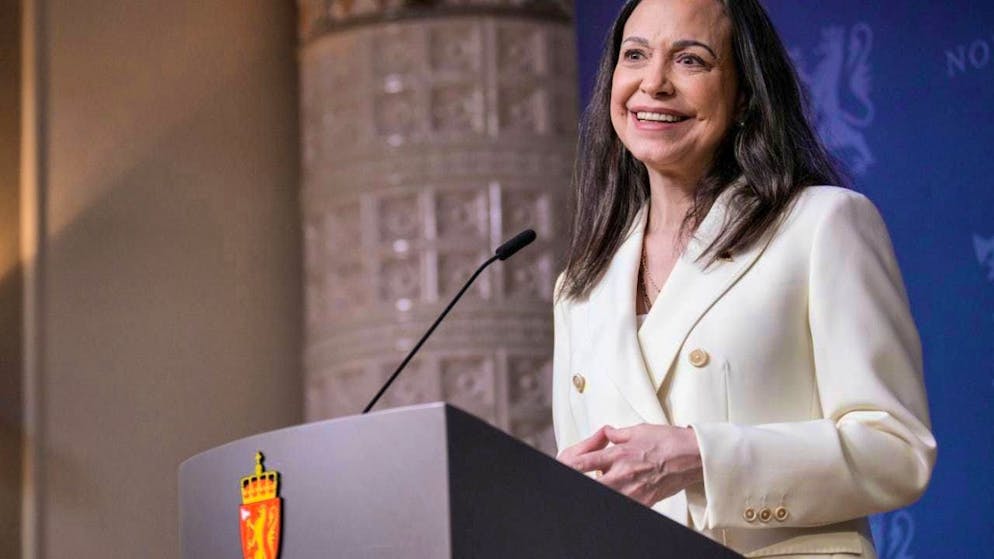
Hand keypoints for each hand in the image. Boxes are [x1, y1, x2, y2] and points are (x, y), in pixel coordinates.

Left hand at [559, 424, 702, 506]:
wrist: (693, 456)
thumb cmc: (669, 441)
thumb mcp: (638, 430)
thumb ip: (617, 434)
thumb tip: (606, 433)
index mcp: (618, 455)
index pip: (584, 463)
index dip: (570, 466)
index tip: (563, 467)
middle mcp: (623, 474)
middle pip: (593, 485)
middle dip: (585, 482)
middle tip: (584, 478)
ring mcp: (633, 491)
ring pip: (608, 495)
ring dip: (603, 488)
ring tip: (606, 481)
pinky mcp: (645, 502)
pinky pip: (626, 503)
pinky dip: (621, 497)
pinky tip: (622, 491)